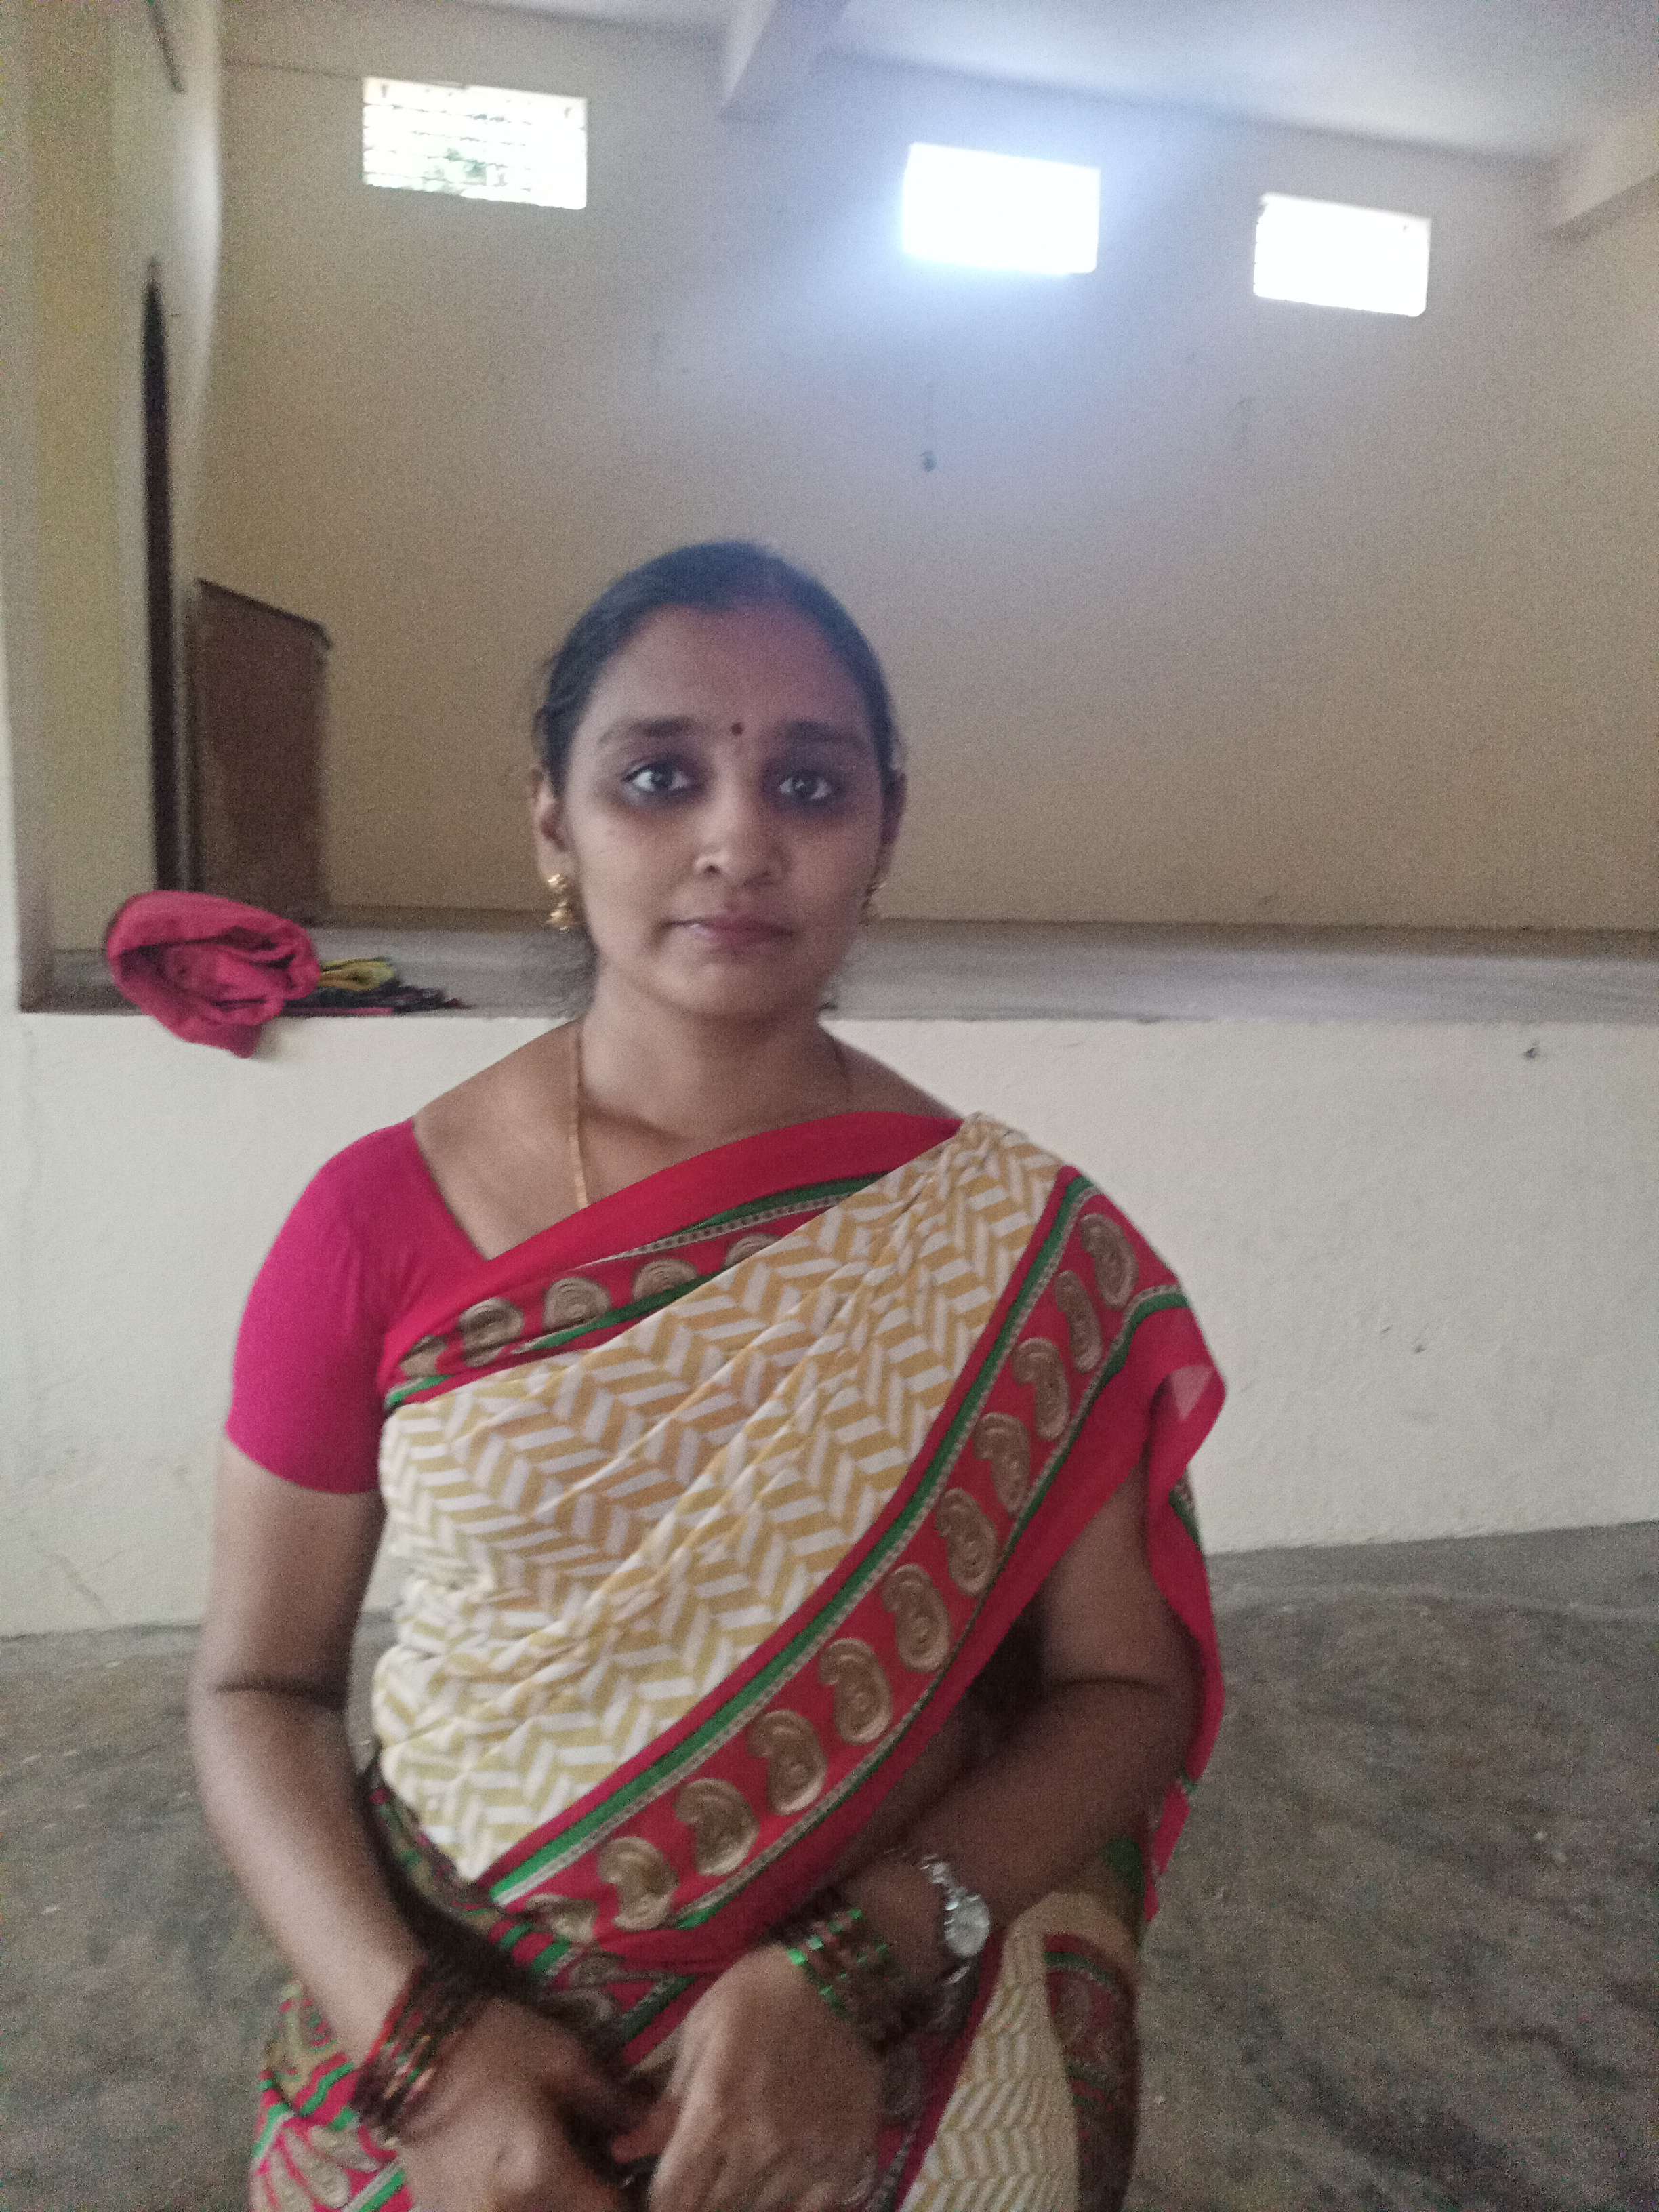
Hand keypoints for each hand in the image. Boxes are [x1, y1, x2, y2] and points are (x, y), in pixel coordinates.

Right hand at [393, 1996, 650, 2211]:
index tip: (644, 2184)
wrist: (411, 2047)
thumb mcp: (566, 2062)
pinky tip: (534, 2191)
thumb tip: (663, 2132)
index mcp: (539, 2175)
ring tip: (574, 2183)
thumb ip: (616, 2106)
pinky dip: (527, 2210)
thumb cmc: (495, 2044)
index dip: (639, 2203)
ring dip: (561, 2209)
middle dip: (597, 2206)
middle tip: (607, 2180)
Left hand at [633, 1946, 881, 2211]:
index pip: (670, 2201)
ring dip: (740, 2198)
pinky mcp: (847, 2161)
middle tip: (702, 2172)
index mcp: (714, 2112)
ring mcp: (807, 2160)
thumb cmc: (758, 1996)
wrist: (840, 1975)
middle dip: (697, 2200)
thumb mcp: (699, 2034)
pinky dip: (789, 2205)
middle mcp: (758, 2147)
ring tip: (741, 2165)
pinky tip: (781, 2179)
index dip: (659, 2204)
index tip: (664, 2190)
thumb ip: (666, 2104)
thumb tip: (623, 2151)